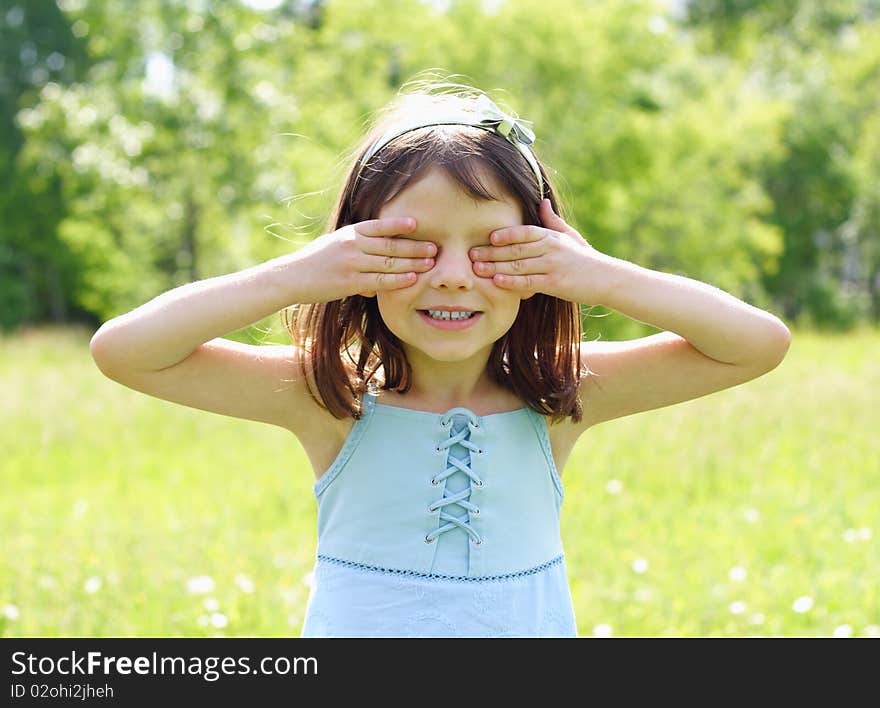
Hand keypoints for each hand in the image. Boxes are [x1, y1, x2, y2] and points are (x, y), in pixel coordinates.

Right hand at [293, 217, 435, 301]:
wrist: (292, 277)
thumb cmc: (316, 262)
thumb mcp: (335, 247)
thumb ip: (358, 251)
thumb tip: (377, 266)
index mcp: (350, 233)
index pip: (379, 226)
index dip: (399, 224)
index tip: (417, 224)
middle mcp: (353, 245)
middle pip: (390, 244)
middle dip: (415, 246)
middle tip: (435, 247)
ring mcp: (352, 263)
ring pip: (389, 262)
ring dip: (413, 262)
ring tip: (430, 263)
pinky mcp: (350, 282)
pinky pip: (380, 280)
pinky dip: (399, 279)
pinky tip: (412, 278)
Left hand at [468, 199, 607, 304]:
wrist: (607, 279)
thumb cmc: (586, 258)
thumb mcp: (570, 236)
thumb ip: (553, 221)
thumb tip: (542, 201)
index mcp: (552, 236)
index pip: (525, 232)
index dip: (506, 233)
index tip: (488, 236)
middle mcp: (551, 248)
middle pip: (516, 249)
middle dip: (491, 252)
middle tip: (471, 254)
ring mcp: (552, 266)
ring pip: (519, 265)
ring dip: (495, 266)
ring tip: (477, 268)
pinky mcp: (555, 283)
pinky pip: (529, 282)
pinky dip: (512, 282)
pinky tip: (497, 281)